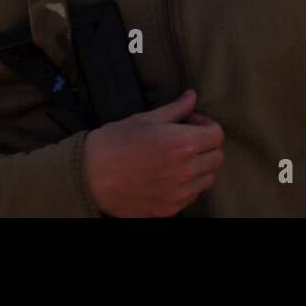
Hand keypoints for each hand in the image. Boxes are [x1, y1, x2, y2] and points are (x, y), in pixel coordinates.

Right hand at [84, 89, 224, 216]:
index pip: (217, 135)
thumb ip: (176, 109)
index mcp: (181, 143)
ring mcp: (177, 193)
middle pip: (217, 158)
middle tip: (187, 139)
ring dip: (200, 167)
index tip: (191, 123)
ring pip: (208, 179)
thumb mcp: (145, 119)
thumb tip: (192, 97)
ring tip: (178, 159)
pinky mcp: (168, 209)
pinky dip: (187, 185)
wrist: (87, 177)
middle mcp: (184, 170)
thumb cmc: (114, 143)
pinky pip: (192, 196)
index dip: (207, 125)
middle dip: (206, 145)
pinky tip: (169, 175)